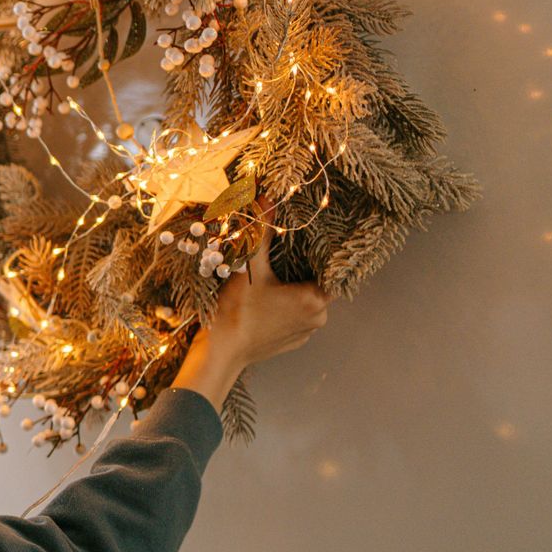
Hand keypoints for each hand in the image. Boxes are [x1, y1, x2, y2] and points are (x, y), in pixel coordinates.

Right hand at [198, 200, 332, 370]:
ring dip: (293, 290)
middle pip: (318, 284)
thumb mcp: (249, 267)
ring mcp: (305, 333)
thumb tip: (267, 197)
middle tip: (282, 257)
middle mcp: (318, 318)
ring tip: (273, 278)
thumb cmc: (237, 310)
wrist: (221, 353)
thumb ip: (262, 232)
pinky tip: (266, 302)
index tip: (307, 244)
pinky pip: (296, 318)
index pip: (331, 270)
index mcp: (314, 298)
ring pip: (307, 302)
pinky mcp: (292, 343)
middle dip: (302, 271)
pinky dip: (285, 308)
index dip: (320, 255)